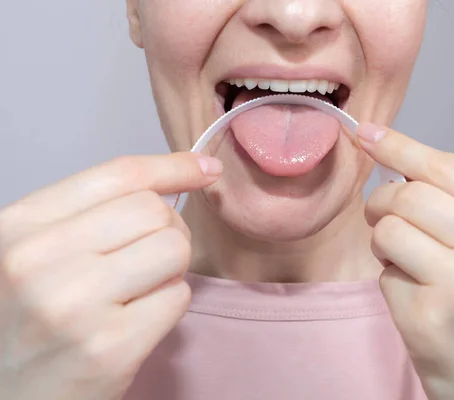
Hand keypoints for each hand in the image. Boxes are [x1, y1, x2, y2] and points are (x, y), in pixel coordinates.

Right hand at [0, 153, 221, 399]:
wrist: (10, 396)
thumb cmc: (28, 319)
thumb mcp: (36, 252)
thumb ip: (91, 213)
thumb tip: (178, 177)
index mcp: (19, 226)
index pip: (118, 176)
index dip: (172, 166)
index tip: (206, 168)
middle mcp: (38, 260)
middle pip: (154, 210)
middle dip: (168, 229)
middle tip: (149, 256)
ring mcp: (74, 305)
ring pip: (174, 249)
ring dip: (170, 268)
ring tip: (138, 289)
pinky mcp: (110, 348)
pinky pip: (178, 297)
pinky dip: (168, 305)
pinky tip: (136, 321)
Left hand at [358, 123, 453, 399]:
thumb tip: (398, 164)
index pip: (448, 166)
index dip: (398, 145)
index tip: (365, 133)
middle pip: (408, 194)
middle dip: (382, 204)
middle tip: (384, 221)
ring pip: (388, 228)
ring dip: (385, 244)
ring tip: (410, 266)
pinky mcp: (431, 318)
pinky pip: (383, 274)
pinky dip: (391, 282)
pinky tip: (419, 302)